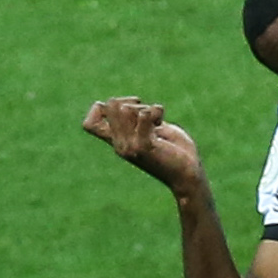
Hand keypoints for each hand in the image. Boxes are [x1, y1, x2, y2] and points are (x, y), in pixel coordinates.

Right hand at [82, 96, 204, 189]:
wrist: (189, 175)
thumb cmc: (175, 151)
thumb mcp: (151, 130)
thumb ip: (135, 118)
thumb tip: (118, 101)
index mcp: (118, 142)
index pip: (88, 124)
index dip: (102, 108)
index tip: (125, 110)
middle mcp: (120, 146)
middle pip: (111, 106)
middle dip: (133, 103)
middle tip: (149, 115)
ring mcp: (130, 147)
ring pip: (126, 109)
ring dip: (147, 109)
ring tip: (159, 122)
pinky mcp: (144, 148)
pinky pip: (144, 117)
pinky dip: (155, 112)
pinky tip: (162, 120)